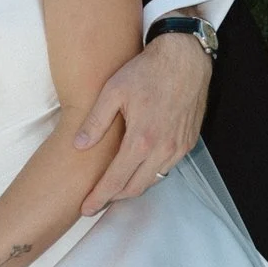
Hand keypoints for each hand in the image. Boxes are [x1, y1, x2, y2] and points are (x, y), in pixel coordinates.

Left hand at [76, 32, 211, 212]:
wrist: (185, 57)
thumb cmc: (147, 70)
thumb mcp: (113, 90)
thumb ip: (95, 121)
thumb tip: (79, 145)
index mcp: (141, 139)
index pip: (116, 180)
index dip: (99, 197)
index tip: (85, 209)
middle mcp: (162, 149)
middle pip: (135, 188)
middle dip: (114, 197)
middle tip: (97, 201)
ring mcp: (178, 148)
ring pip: (153, 180)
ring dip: (133, 186)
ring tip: (115, 187)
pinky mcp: (188, 142)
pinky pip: (167, 167)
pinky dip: (151, 173)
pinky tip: (139, 167)